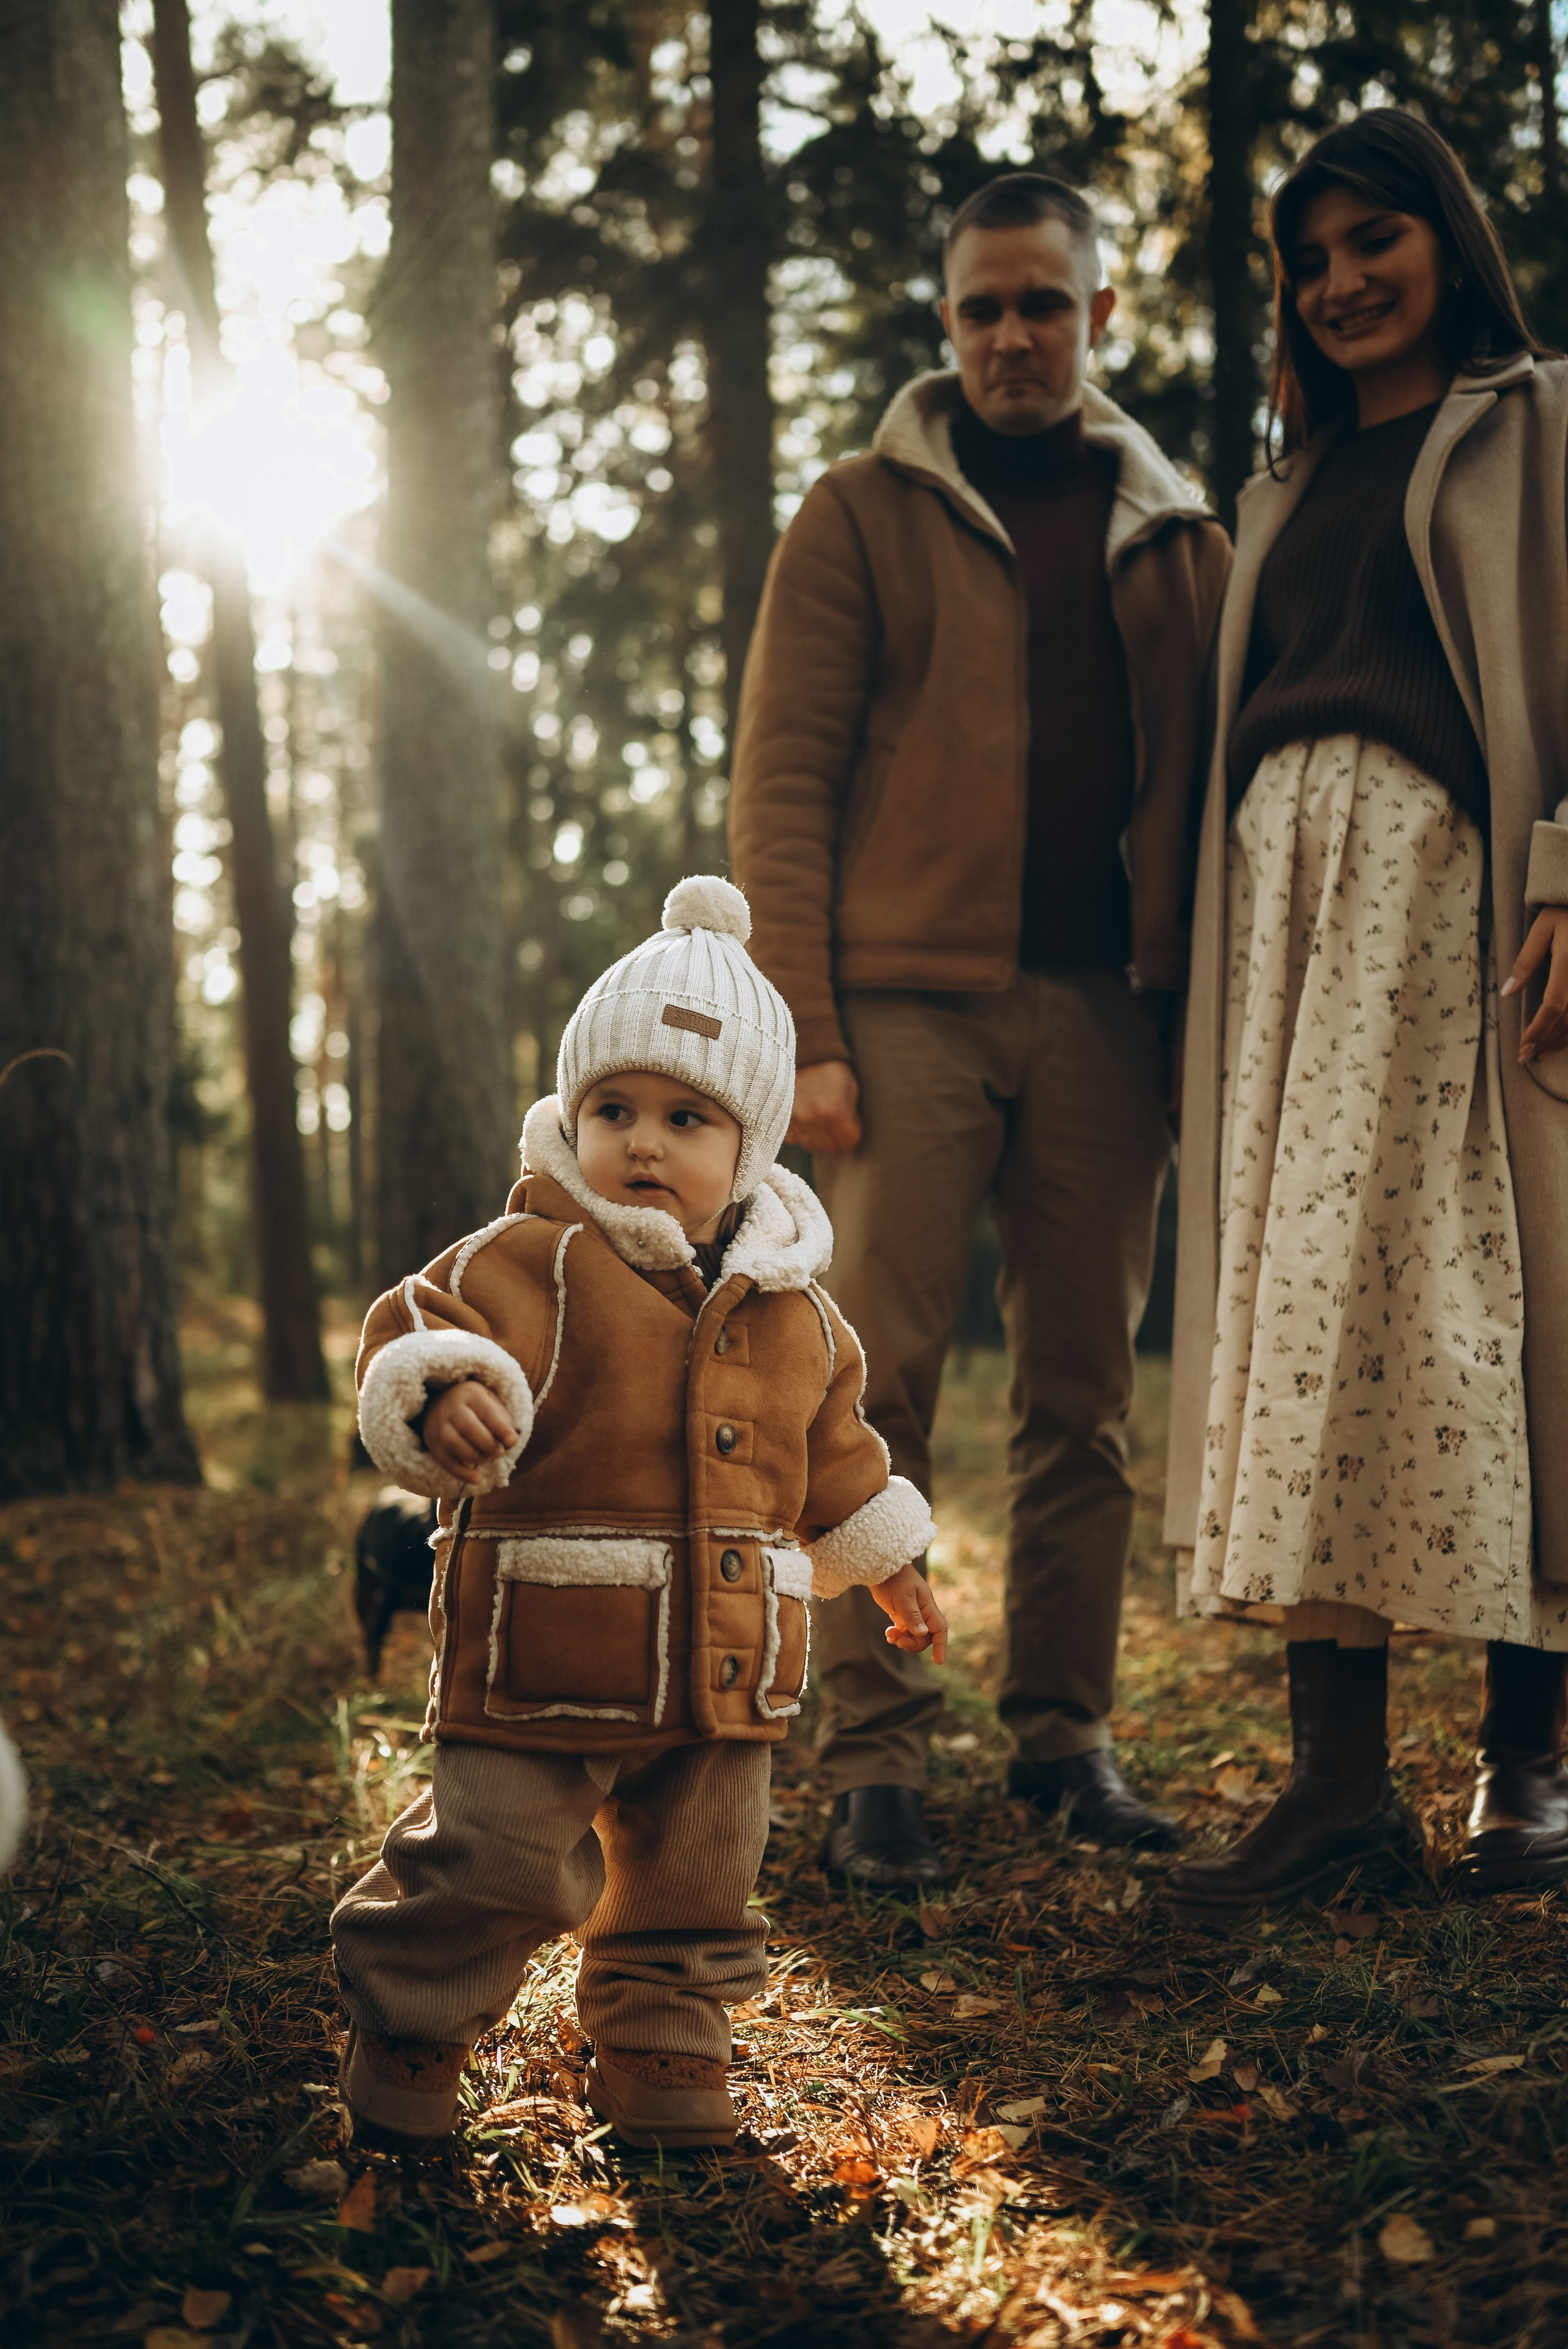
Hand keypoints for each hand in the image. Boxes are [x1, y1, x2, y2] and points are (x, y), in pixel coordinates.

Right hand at [422, 1379, 517, 1481]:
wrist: (439, 1403)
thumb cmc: (474, 1406)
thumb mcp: (490, 1402)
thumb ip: (503, 1420)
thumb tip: (512, 1442)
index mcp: (471, 1394)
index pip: (487, 1410)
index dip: (501, 1428)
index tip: (513, 1441)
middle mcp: (452, 1407)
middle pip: (468, 1427)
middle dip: (487, 1444)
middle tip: (499, 1453)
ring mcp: (439, 1425)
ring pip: (452, 1442)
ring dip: (474, 1456)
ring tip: (487, 1459)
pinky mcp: (432, 1442)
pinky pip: (444, 1460)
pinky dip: (460, 1472)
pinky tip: (476, 1478)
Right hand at [788, 1059, 861, 1153]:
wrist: (804, 1054)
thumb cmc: (832, 1071)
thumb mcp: (851, 1089)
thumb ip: (851, 1115)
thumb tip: (849, 1134)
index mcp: (834, 1113)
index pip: (848, 1143)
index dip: (852, 1134)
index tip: (851, 1125)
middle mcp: (814, 1120)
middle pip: (831, 1148)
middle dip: (837, 1139)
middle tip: (837, 1124)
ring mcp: (796, 1121)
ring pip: (812, 1146)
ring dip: (820, 1139)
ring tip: (822, 1122)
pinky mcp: (783, 1120)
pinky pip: (795, 1140)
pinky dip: (802, 1134)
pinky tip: (807, 1121)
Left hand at [870, 1562, 947, 1662]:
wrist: (881, 1567)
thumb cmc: (894, 1579)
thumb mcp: (903, 1597)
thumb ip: (912, 1616)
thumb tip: (922, 1634)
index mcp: (928, 1606)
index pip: (939, 1629)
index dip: (941, 1646)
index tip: (938, 1661)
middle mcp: (923, 1611)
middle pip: (925, 1637)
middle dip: (914, 1644)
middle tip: (898, 1642)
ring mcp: (912, 1614)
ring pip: (914, 1636)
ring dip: (904, 1640)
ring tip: (890, 1635)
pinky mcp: (902, 1615)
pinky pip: (904, 1631)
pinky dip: (898, 1636)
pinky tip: (889, 1634)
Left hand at [1503, 907, 1567, 1063]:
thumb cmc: (1565, 912)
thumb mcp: (1542, 929)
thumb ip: (1526, 961)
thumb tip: (1508, 992)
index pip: (1553, 1007)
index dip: (1538, 1030)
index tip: (1522, 1046)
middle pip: (1567, 1019)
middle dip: (1545, 1040)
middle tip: (1525, 1056)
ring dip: (1560, 1040)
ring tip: (1539, 1053)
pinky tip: (1560, 1038)